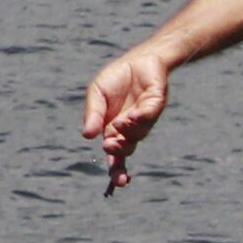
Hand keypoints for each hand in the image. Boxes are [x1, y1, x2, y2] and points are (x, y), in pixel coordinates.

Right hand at [83, 46, 170, 191]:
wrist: (138, 60)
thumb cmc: (116, 79)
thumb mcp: (96, 94)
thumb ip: (92, 114)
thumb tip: (86, 136)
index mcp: (113, 130)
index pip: (115, 156)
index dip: (116, 171)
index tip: (118, 182)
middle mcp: (130, 129)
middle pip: (127, 152)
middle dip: (121, 159)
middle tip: (114, 156)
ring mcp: (145, 118)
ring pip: (137, 134)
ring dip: (128, 133)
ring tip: (119, 123)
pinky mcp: (156, 104)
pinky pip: (148, 116)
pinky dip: (139, 119)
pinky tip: (130, 117)